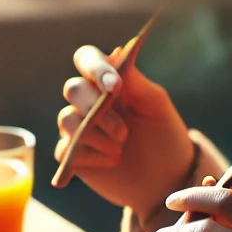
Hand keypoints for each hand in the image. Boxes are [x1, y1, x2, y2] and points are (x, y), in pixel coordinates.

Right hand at [56, 44, 194, 218]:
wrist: (165, 180)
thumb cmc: (164, 137)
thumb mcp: (156, 107)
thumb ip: (137, 82)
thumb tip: (118, 52)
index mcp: (108, 82)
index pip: (87, 60)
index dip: (96, 68)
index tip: (116, 86)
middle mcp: (88, 102)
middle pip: (73, 89)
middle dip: (97, 108)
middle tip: (124, 131)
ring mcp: (78, 128)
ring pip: (67, 120)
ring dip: (96, 135)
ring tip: (121, 148)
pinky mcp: (72, 155)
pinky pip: (66, 149)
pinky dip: (91, 156)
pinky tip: (112, 161)